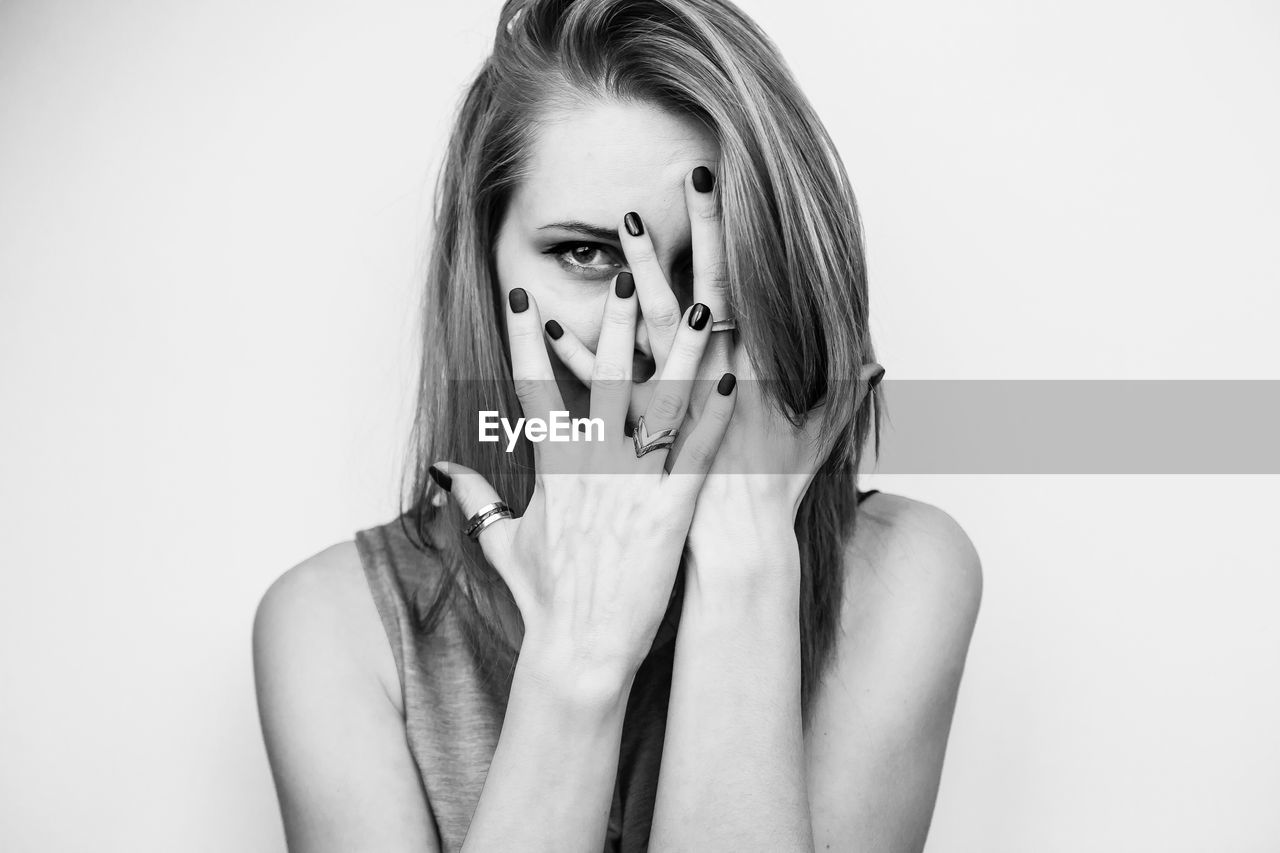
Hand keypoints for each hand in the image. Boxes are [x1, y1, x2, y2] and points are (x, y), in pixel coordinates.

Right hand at [431, 277, 736, 687]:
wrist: (579, 649)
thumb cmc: (545, 599)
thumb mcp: (500, 542)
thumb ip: (473, 498)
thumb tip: (441, 471)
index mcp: (553, 468)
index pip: (533, 388)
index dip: (526, 340)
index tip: (522, 296)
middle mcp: (592, 466)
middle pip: (603, 378)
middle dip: (616, 323)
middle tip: (629, 274)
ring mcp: (632, 486)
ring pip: (660, 404)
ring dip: (683, 352)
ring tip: (703, 306)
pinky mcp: (669, 512)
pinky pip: (697, 454)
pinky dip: (716, 416)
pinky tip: (734, 381)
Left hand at [544, 168, 882, 582]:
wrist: (741, 547)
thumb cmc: (778, 492)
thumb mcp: (821, 438)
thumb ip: (844, 395)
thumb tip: (877, 363)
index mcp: (753, 371)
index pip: (739, 290)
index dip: (724, 238)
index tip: (712, 189)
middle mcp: (713, 380)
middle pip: (693, 299)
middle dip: (680, 245)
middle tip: (657, 200)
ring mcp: (675, 405)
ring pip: (647, 333)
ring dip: (630, 283)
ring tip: (612, 235)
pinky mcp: (642, 433)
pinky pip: (602, 390)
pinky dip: (575, 358)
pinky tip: (551, 328)